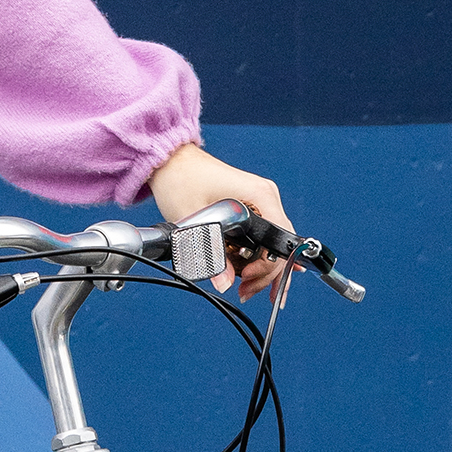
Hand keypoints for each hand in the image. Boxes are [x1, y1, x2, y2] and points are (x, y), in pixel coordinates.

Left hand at [145, 143, 293, 301]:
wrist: (171, 161)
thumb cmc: (181, 178)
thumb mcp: (193, 220)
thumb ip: (211, 253)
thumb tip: (224, 282)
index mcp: (260, 195)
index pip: (280, 240)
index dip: (267, 266)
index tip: (246, 278)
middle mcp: (265, 197)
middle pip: (280, 246)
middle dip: (265, 273)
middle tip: (245, 290)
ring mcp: (260, 201)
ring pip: (272, 244)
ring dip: (260, 268)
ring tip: (243, 285)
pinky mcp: (251, 206)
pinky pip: (263, 236)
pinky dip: (258, 256)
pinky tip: (254, 272)